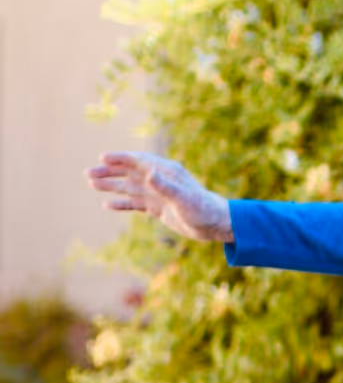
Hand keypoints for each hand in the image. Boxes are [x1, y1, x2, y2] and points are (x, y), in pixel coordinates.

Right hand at [85, 152, 232, 242]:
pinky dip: (122, 204)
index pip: (137, 161)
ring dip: (111, 185)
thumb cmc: (202, 209)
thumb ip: (165, 186)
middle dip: (108, 172)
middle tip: (88, 173)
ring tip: (91, 184)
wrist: (215, 224)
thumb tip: (148, 173)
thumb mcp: (183, 198)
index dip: (120, 159)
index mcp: (165, 172)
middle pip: (129, 173)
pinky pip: (136, 203)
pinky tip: (108, 205)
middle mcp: (159, 180)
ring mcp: (157, 194)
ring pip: (129, 187)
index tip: (102, 158)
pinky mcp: (158, 208)